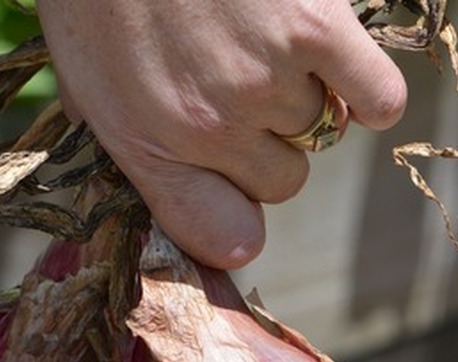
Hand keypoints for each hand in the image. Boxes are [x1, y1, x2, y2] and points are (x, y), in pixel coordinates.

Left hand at [35, 0, 405, 268]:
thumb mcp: (81, 78)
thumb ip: (122, 141)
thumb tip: (151, 189)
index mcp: (147, 146)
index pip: (221, 235)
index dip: (236, 222)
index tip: (239, 198)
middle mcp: (209, 128)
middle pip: (282, 182)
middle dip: (268, 144)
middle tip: (243, 88)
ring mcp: (265, 80)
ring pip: (320, 128)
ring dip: (304, 92)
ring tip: (263, 41)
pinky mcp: (314, 29)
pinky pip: (376, 97)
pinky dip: (368, 89)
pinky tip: (337, 62)